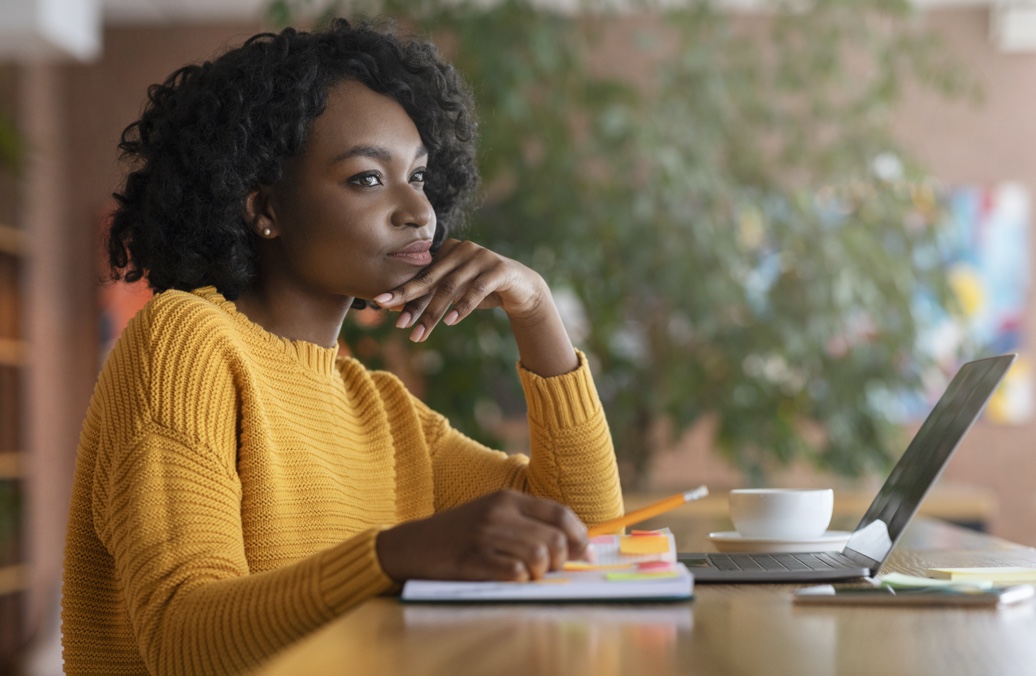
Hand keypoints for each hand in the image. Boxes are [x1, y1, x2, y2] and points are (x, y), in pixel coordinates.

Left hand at [372, 238, 549, 342]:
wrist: (522, 288)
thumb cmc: (483, 290)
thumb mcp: (457, 291)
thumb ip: (434, 294)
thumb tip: (399, 312)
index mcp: (449, 249)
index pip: (423, 275)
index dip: (404, 293)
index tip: (381, 306)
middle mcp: (462, 248)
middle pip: (432, 278)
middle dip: (410, 300)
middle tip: (394, 319)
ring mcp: (482, 256)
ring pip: (451, 287)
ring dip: (433, 312)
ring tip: (419, 334)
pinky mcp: (499, 269)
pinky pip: (477, 289)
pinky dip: (463, 306)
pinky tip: (451, 321)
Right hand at [375, 490, 590, 581]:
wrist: (413, 544)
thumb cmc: (460, 534)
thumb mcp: (494, 517)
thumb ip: (530, 525)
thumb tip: (578, 548)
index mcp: (508, 498)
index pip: (560, 514)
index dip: (580, 537)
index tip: (584, 555)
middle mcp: (498, 512)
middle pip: (553, 539)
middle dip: (559, 562)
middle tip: (549, 571)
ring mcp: (484, 534)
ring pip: (538, 556)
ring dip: (540, 574)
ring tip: (528, 576)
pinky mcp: (471, 558)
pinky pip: (513, 572)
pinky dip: (520, 580)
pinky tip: (510, 579)